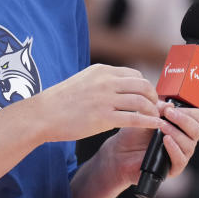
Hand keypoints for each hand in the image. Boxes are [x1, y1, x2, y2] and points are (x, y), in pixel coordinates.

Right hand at [32, 64, 162, 142]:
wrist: (42, 114)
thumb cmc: (60, 101)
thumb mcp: (83, 81)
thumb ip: (101, 82)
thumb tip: (118, 88)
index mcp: (101, 71)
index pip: (134, 74)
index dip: (145, 86)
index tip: (148, 97)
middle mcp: (106, 81)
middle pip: (143, 85)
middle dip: (153, 97)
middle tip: (156, 108)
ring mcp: (105, 99)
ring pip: (142, 101)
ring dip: (153, 111)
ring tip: (155, 119)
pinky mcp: (103, 118)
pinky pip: (135, 119)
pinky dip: (149, 122)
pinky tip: (155, 127)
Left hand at [103, 101, 198, 187]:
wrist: (120, 152)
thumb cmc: (134, 133)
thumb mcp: (146, 115)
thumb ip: (158, 108)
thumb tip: (170, 105)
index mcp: (182, 125)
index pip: (198, 118)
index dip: (190, 112)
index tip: (171, 108)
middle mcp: (184, 140)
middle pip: (197, 130)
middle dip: (184, 120)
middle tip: (168, 114)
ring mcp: (180, 154)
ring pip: (189, 144)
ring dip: (176, 132)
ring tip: (161, 126)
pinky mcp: (173, 168)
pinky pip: (181, 160)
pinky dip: (174, 148)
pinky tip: (166, 140)